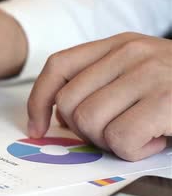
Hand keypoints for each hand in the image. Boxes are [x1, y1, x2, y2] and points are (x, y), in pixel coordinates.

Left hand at [28, 32, 171, 160]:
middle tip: (117, 134)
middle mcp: (131, 52)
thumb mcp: (143, 74)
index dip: (38, 100)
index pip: (58, 65)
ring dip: (110, 142)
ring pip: (89, 121)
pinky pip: (120, 138)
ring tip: (142, 136)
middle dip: (84, 130)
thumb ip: (101, 84)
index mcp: (120, 44)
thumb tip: (59, 118)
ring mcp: (149, 73)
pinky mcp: (166, 100)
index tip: (37, 127)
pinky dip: (133, 151)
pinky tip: (155, 141)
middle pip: (68, 101)